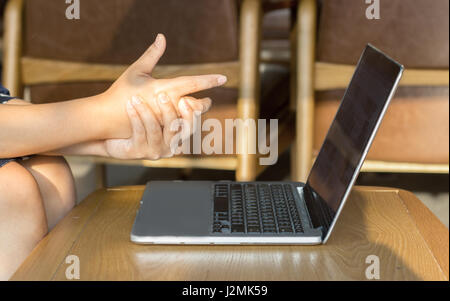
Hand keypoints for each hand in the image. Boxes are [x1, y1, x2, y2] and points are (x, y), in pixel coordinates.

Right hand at [103, 33, 224, 125]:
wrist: (107, 119)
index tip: (223, 78)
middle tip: (208, 100)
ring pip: (192, 121)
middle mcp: (167, 107)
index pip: (192, 83)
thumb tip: (162, 36)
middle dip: (205, 102)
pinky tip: (187, 123)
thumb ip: (152, 55)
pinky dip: (186, 126)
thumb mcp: (136, 71)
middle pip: (197, 105)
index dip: (209, 80)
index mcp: (163, 89)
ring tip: (199, 109)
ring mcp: (165, 124)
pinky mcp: (162, 136)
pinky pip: (181, 132)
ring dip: (197, 115)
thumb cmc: (122, 92)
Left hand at [104, 93, 205, 159]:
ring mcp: (153, 151)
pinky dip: (135, 116)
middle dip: (169, 112)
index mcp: (176, 135)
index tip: (185, 99)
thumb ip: (168, 99)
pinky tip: (129, 104)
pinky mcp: (137, 152)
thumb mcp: (155, 112)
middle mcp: (169, 146)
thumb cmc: (137, 121)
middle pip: (174, 130)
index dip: (192, 114)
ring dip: (146, 111)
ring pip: (155, 130)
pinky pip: (138, 132)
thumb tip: (179, 74)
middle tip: (162, 96)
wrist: (111, 138)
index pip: (190, 125)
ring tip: (137, 97)